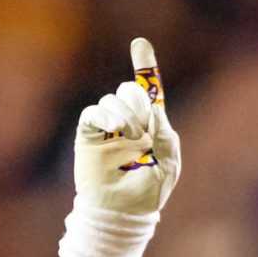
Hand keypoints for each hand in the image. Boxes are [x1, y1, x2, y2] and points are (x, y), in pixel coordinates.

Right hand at [59, 38, 181, 256]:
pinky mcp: (88, 134)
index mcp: (148, 126)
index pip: (146, 91)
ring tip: (132, 141)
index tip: (140, 44)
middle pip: (130, 90)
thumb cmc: (148, 192)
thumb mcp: (169, 163)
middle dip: (139, 104)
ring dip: (126, 117)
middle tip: (144, 129)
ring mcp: (106, 127)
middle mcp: (126, 122)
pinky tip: (116, 132)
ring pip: (112, 99)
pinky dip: (106, 117)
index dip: (144, 65)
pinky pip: (94, 112)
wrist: (122, 213)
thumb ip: (166, 133)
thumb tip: (154, 108)